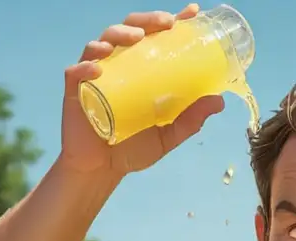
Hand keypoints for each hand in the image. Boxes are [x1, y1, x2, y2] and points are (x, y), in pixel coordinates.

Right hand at [60, 4, 225, 175]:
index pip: (156, 37)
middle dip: (148, 20)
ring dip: (119, 33)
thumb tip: (219, 101)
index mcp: (140, 70)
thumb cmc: (132, 150)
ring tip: (136, 38)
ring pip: (104, 41)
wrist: (101, 171)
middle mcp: (118, 65)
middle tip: (165, 24)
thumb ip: (191, 119)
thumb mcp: (167, 135)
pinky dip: (88, 66)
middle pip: (130, 29)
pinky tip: (98, 68)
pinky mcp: (76, 89)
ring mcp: (96, 74)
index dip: (173, 21)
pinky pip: (78, 70)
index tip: (192, 12)